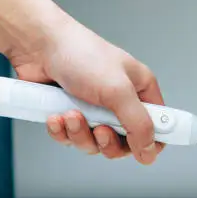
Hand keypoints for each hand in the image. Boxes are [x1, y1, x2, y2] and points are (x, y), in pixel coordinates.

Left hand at [9, 19, 164, 164]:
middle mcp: (121, 102)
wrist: (37, 45)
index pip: (159, 126)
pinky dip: (62, 131)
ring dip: (80, 134)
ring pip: (96, 144)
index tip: (141, 149)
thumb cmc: (81, 55)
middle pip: (125, 143)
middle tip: (99, 130)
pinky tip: (56, 115)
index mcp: (141, 91)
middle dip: (108, 142)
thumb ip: (139, 125)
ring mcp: (95, 110)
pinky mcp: (71, 115)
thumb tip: (149, 152)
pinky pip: (72, 138)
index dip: (153, 141)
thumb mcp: (118, 91)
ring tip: (70, 115)